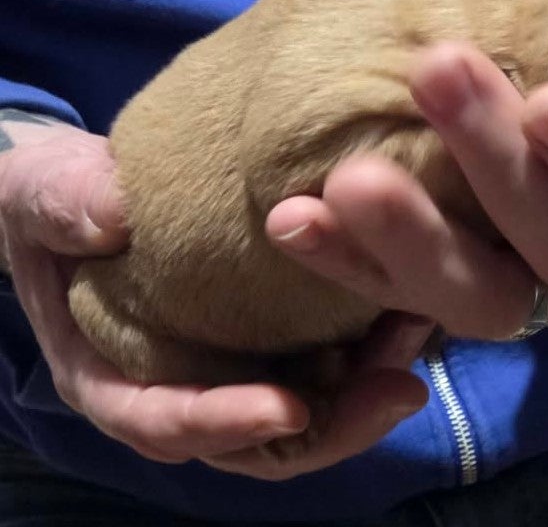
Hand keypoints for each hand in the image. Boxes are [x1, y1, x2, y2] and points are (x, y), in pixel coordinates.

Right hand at [0, 120, 430, 477]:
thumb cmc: (60, 202)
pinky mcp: (278, 331)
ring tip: (419, 335)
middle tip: (397, 390)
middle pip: (261, 439)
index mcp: (116, 377)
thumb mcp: (46, 194)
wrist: (98, 192)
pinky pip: (332, 356)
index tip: (283, 410)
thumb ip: (63, 204)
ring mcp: (239, 363)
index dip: (222, 423)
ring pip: (312, 405)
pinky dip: (375, 343)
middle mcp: (186, 385)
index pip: (166, 423)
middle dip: (333, 424)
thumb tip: (110, 216)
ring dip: (369, 384)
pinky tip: (414, 303)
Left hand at [270, 0, 547, 339]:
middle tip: (447, 72)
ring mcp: (520, 284)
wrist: (545, 72)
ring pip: (480, 292)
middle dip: (502, 172)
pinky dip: (349, 257)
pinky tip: (299, 214)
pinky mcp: (442, 287)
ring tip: (352, 175)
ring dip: (413, 239)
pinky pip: (401, 294)